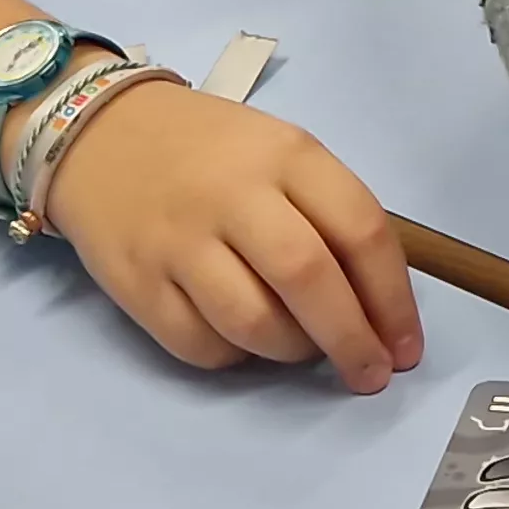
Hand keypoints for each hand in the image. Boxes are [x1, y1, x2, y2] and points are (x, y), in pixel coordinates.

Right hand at [40, 79, 424, 387]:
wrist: (102, 133)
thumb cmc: (213, 150)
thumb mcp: (281, 151)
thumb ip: (328, 212)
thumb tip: (377, 303)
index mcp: (287, 154)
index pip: (361, 230)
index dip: (393, 299)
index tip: (406, 346)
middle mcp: (234, 195)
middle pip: (309, 280)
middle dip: (351, 341)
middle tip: (370, 375)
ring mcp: (179, 240)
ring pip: (253, 324)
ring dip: (293, 353)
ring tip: (303, 350)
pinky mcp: (136, 282)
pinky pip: (200, 346)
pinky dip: (234, 357)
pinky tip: (244, 340)